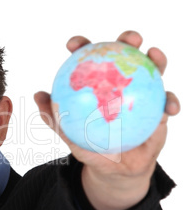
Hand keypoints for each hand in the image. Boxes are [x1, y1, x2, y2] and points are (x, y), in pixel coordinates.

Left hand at [34, 31, 180, 209]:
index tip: (75, 44)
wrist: (116, 170)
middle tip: (128, 39)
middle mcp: (120, 84)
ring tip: (155, 56)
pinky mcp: (159, 109)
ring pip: (152, 71)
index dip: (83, 46)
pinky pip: (168, 102)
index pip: (90, 60)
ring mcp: (142, 94)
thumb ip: (55, 118)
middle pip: (125, 56)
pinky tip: (169, 107)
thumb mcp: (70, 135)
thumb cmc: (92, 149)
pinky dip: (171, 101)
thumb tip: (38, 96)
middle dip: (127, 40)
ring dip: (157, 60)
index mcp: (98, 86)